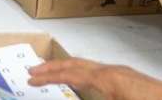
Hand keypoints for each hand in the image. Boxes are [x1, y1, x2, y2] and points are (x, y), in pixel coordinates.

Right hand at [28, 59, 161, 99]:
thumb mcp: (114, 98)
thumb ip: (92, 95)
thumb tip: (73, 82)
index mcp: (107, 78)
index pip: (69, 73)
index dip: (48, 76)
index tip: (29, 79)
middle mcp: (113, 71)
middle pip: (76, 64)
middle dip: (53, 67)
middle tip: (33, 70)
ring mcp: (124, 73)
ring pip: (89, 66)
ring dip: (68, 68)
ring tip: (53, 73)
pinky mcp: (132, 79)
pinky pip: (100, 72)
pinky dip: (84, 73)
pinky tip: (85, 82)